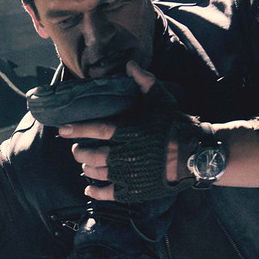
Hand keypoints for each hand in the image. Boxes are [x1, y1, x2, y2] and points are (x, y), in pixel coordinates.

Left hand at [58, 61, 190, 201]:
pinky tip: (90, 189)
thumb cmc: (176, 125)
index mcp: (131, 131)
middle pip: (92, 154)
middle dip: (79, 151)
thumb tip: (129, 64)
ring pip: (97, 173)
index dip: (77, 129)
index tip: (62, 129)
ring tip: (85, 163)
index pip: (97, 129)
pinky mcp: (135, 190)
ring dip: (87, 167)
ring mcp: (130, 174)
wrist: (196, 155)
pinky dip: (95, 192)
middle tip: (76, 148)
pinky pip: (108, 194)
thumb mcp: (162, 99)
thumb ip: (144, 81)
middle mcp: (127, 154)